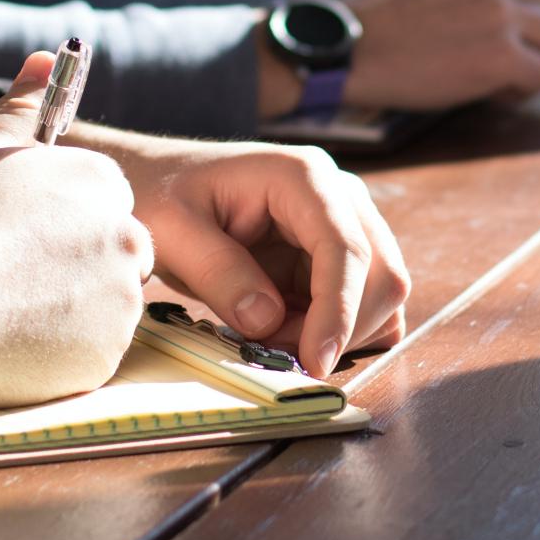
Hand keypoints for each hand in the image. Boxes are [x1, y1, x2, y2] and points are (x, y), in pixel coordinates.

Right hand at [0, 53, 152, 407]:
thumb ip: (22, 106)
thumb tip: (44, 58)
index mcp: (100, 182)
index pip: (105, 203)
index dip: (61, 225)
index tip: (23, 240)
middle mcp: (125, 235)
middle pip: (116, 254)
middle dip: (77, 267)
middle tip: (14, 279)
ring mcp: (121, 297)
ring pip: (107, 305)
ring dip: (71, 310)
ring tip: (7, 309)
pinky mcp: (108, 352)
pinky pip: (93, 352)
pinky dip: (62, 352)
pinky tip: (14, 342)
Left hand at [91, 136, 411, 377]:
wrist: (157, 182)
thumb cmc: (161, 195)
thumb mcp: (172, 231)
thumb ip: (219, 273)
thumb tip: (268, 321)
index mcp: (302, 177)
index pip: (346, 248)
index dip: (338, 310)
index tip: (315, 362)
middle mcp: (338, 195)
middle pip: (381, 273)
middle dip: (340, 327)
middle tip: (276, 351)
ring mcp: (344, 224)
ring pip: (380, 294)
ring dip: (339, 332)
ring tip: (273, 335)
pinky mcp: (337, 255)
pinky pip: (365, 303)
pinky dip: (339, 331)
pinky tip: (291, 331)